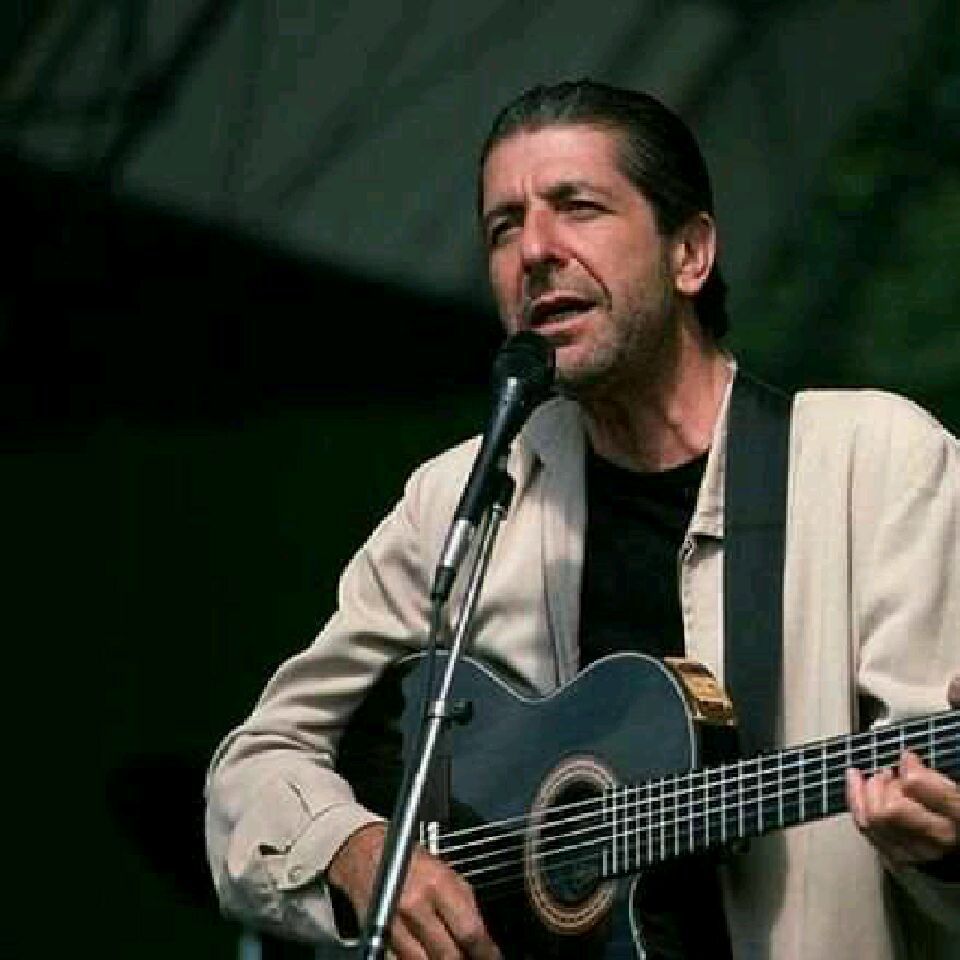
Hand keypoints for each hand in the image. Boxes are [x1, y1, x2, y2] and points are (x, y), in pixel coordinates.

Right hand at [327, 822, 501, 958]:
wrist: (364, 852)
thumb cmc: (410, 860)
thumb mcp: (445, 871)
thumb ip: (464, 903)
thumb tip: (481, 936)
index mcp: (437, 883)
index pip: (469, 931)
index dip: (486, 952)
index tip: (494, 958)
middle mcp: (415, 906)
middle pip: (448, 955)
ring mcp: (394, 925)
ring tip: (452, 958)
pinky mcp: (378, 937)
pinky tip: (429, 956)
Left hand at [845, 679, 959, 867]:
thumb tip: (953, 686)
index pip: (920, 789)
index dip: (909, 769)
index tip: (908, 757)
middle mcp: (946, 838)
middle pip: (891, 812)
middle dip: (881, 784)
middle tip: (888, 770)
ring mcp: (926, 853)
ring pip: (876, 825)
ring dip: (867, 794)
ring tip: (876, 777)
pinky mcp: (909, 859)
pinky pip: (871, 836)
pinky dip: (858, 806)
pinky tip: (859, 785)